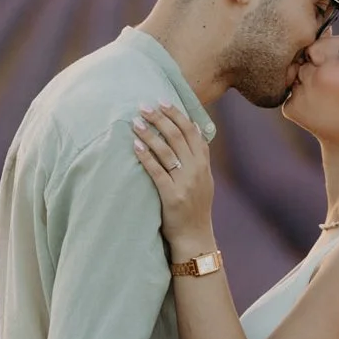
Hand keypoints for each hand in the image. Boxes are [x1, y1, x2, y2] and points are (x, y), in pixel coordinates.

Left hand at [133, 102, 215, 258]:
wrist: (195, 237)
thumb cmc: (194, 207)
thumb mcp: (203, 180)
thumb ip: (197, 157)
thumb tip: (192, 128)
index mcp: (204, 164)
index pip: (192, 131)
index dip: (177, 114)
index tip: (162, 101)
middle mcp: (197, 170)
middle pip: (178, 136)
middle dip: (160, 118)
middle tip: (143, 106)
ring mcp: (185, 183)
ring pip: (166, 151)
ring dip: (150, 133)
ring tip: (136, 122)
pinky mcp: (172, 196)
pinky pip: (157, 171)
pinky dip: (146, 156)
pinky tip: (135, 146)